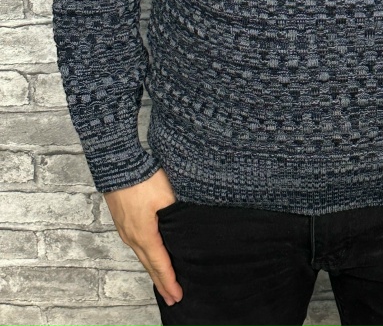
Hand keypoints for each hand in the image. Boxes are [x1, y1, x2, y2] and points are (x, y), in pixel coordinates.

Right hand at [103, 167, 182, 305]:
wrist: (118, 164)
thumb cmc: (143, 179)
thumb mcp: (166, 197)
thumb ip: (176, 216)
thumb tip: (184, 230)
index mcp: (144, 235)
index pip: (160, 264)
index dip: (170, 281)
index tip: (178, 295)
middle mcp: (132, 237)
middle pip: (149, 265)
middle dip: (162, 283)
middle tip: (172, 298)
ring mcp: (125, 231)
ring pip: (142, 257)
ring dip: (153, 271)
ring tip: (163, 284)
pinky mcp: (123, 222)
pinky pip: (136, 246)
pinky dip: (146, 258)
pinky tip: (150, 258)